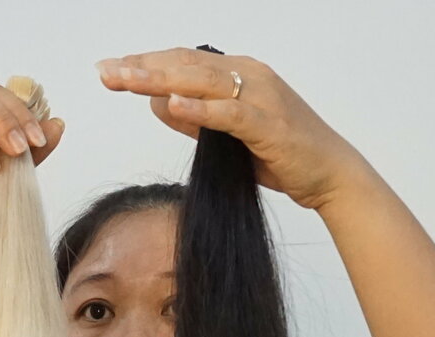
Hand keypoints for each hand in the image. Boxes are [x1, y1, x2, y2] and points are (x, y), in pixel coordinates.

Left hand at [95, 47, 364, 211]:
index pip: (182, 63)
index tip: (110, 71)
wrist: (330, 175)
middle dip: (141, 67)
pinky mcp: (268, 125)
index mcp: (238, 75)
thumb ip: (196, 120)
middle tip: (104, 71)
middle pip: (185, 65)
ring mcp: (260, 97)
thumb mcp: (228, 139)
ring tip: (124, 80)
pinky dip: (199, 108)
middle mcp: (248, 76)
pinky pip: (228, 113)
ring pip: (201, 81)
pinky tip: (171, 104)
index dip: (145, 64)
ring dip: (159, 79)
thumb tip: (158, 104)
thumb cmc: (283, 157)